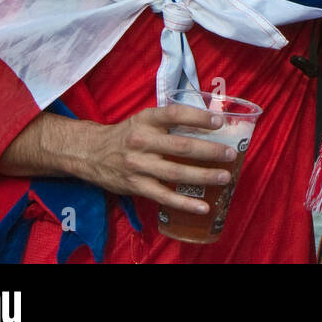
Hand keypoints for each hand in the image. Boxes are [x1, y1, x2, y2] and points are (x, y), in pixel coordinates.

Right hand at [80, 104, 238, 215]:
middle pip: (181, 147)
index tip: (220, 121)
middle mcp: (142, 142)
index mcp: (147, 120)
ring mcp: (139, 166)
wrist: (90, 153)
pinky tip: (203, 207)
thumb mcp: (144, 119)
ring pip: (176, 173)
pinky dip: (185, 204)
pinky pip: (164, 197)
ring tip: (224, 177)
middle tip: (230, 153)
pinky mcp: (136, 186)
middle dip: (209, 151)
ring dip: (203, 176)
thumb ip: (170, 121)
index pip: (175, 114)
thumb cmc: (127, 134)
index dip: (199, 117)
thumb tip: (209, 121)